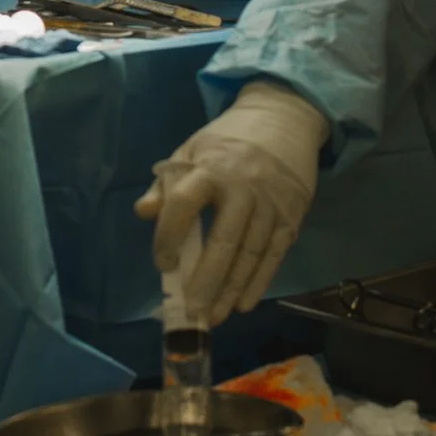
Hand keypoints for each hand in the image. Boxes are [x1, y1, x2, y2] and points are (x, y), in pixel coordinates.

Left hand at [136, 81, 328, 324]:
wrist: (285, 119)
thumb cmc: (229, 139)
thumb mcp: (191, 149)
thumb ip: (165, 183)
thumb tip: (142, 212)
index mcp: (210, 168)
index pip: (184, 205)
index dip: (169, 236)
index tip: (163, 264)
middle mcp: (243, 188)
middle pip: (223, 241)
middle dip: (205, 280)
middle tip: (191, 310)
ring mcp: (271, 204)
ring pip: (250, 254)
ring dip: (230, 290)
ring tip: (213, 316)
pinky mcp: (292, 217)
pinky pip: (274, 255)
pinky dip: (259, 282)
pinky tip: (243, 303)